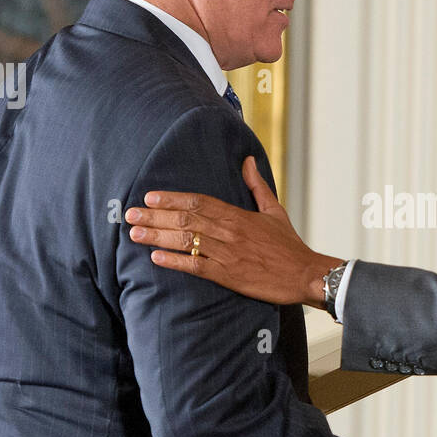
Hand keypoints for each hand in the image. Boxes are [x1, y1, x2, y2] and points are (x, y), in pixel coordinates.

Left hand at [125, 156, 341, 306]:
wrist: (306, 274)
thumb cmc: (289, 245)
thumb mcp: (274, 211)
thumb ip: (256, 186)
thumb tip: (247, 161)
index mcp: (238, 215)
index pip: (199, 201)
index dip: (172, 198)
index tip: (149, 197)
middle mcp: (230, 232)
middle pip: (186, 219)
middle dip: (155, 216)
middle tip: (130, 215)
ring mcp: (228, 254)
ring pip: (187, 241)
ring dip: (158, 237)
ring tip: (135, 235)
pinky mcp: (230, 276)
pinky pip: (197, 267)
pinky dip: (175, 262)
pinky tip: (156, 259)